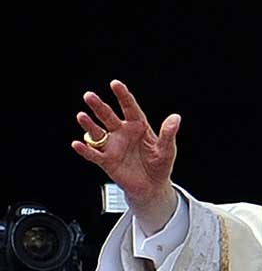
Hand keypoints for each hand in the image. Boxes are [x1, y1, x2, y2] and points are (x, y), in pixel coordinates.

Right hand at [72, 80, 179, 232]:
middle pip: (108, 116)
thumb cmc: (160, 165)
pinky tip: (77, 144)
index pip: (129, 107)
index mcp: (138, 126)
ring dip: (89, 125)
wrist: (152, 186)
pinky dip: (85, 150)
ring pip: (98, 133)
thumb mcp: (167, 149)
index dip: (122, 95)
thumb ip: (168, 134)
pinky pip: (94, 154)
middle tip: (88, 95)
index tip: (115, 83)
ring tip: (81, 116)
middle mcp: (123, 133)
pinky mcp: (107, 161)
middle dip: (99, 106)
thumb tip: (175, 118)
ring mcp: (113, 146)